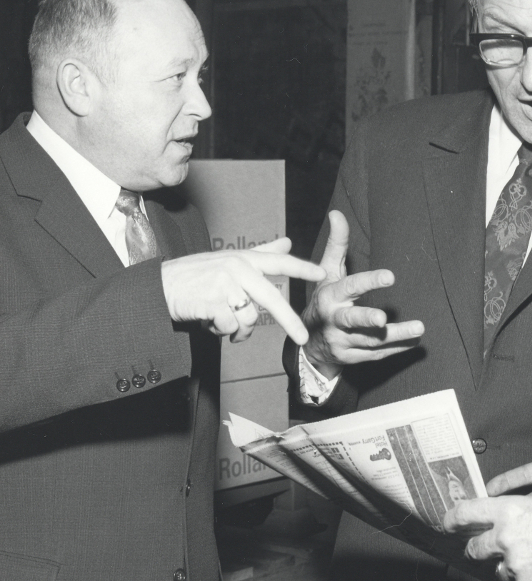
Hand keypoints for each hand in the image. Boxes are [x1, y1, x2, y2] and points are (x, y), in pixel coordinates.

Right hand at [161, 237, 325, 343]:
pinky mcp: (211, 302)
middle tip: (302, 339)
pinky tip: (210, 322)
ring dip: (238, 329)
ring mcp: (223, 285)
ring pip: (248, 319)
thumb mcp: (229, 260)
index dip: (302, 268)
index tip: (322, 274)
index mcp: (244, 258)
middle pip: (271, 299)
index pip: (279, 262)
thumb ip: (261, 253)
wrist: (160, 288)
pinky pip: (229, 327)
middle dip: (289, 322)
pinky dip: (222, 332)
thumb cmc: (196, 275)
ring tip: (222, 321)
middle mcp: (236, 268)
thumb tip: (287, 241)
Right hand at [301, 210, 424, 375]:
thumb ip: (337, 245)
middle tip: (383, 319)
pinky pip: (377, 354)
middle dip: (366, 320)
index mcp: (330, 297)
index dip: (368, 282)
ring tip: (419, 328)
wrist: (309, 342)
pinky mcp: (352, 357)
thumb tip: (336, 213)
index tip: (390, 276)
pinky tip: (415, 342)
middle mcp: (334, 320)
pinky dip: (396, 349)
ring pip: (370, 341)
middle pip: (351, 320)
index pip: (350, 287)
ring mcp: (343, 342)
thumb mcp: (327, 272)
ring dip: (395, 336)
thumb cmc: (325, 299)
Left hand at [442, 495, 531, 580]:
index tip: (447, 523)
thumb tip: (508, 519)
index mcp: (510, 510)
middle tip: (487, 549)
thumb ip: (521, 512)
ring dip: (511, 567)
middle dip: (478, 549)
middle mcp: (506, 536)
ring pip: (499, 570)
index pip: (466, 513)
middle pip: (475, 547)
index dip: (452, 519)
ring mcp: (515, 565)